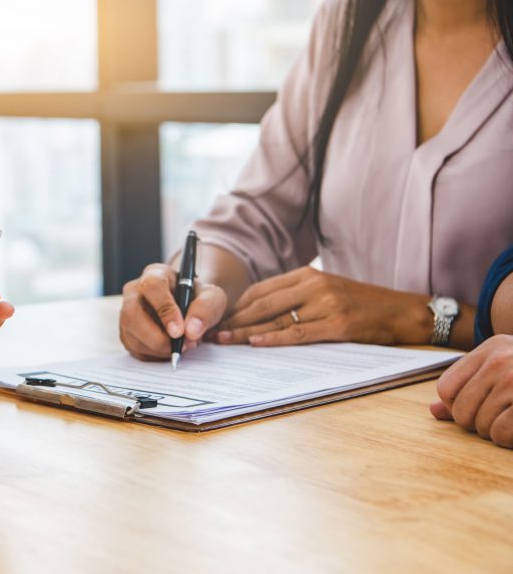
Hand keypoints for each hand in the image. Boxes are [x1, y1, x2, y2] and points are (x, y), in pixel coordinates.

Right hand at [119, 263, 226, 360]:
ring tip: (182, 345)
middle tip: (180, 347)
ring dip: (160, 349)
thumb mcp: (212, 297)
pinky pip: (136, 350)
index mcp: (155, 275)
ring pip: (132, 336)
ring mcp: (126, 313)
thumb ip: (206, 308)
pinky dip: (156, 356)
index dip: (164, 310)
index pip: (151, 287)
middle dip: (157, 338)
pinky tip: (171, 348)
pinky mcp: (127, 333)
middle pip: (132, 315)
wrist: (190, 309)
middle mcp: (134, 292)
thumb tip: (191, 330)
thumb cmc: (198, 299)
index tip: (179, 331)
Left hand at [215, 267, 430, 346]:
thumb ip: (297, 297)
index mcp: (308, 275)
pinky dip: (274, 338)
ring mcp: (326, 303)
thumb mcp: (328, 291)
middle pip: (263, 303)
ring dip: (246, 331)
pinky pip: (299, 332)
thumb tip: (260, 314)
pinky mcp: (338, 323)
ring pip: (276, 318)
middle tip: (212, 331)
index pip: (261, 290)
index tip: (218, 318)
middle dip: (234, 319)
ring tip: (225, 340)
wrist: (406, 312)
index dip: (236, 306)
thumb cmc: (364, 305)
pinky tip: (255, 343)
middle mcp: (314, 285)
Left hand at [430, 335, 512, 448]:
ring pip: (480, 425)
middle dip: (477, 423)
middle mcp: (502, 361)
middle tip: (501, 417)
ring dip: (496, 432)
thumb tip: (434, 412)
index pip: (446, 389)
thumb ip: (469, 388)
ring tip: (512, 420)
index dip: (458, 406)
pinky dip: (508, 439)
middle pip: (461, 410)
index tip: (478, 408)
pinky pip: (502, 432)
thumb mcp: (504, 370)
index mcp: (491, 348)